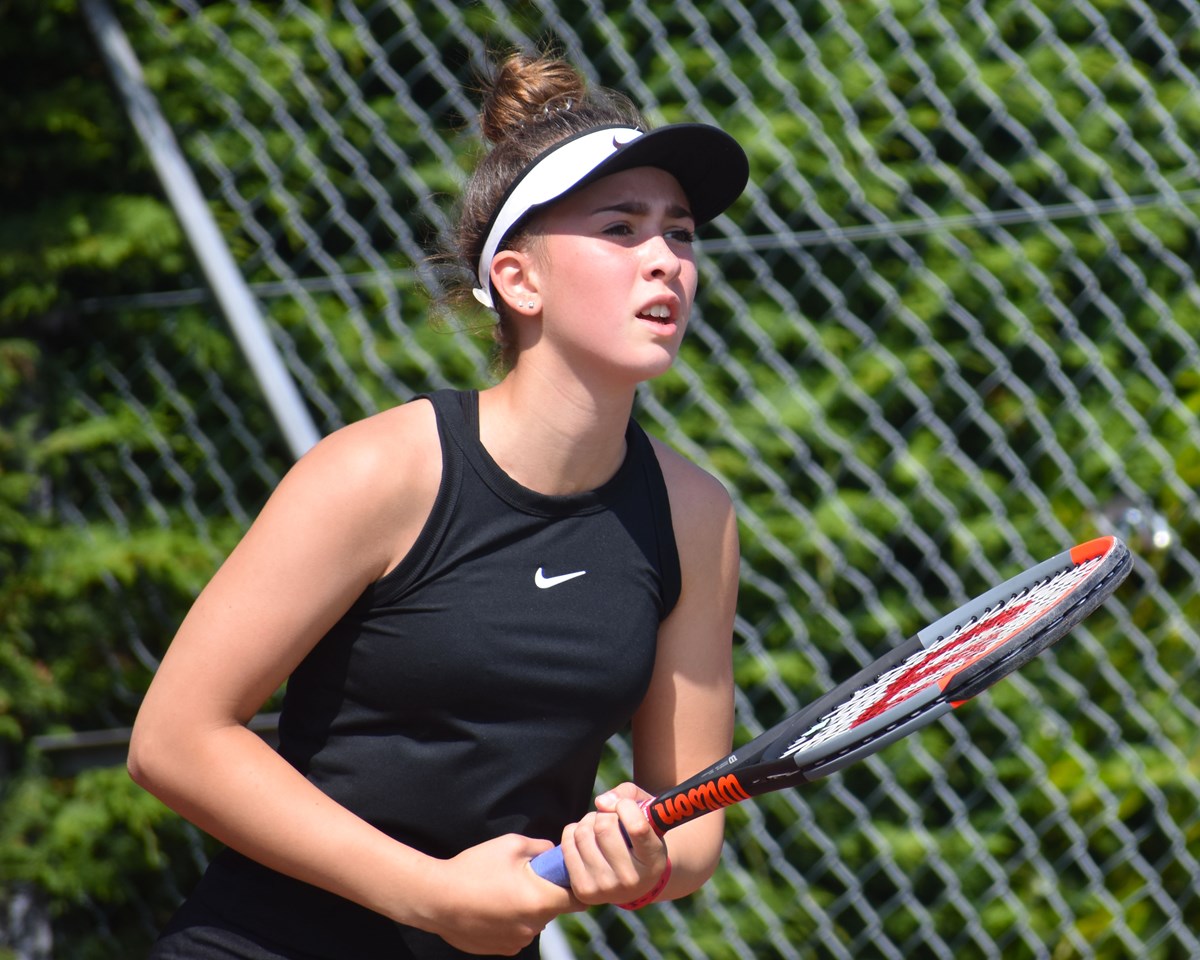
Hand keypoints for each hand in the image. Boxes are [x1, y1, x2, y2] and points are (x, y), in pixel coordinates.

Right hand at [420, 834, 573, 954]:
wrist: (437, 899)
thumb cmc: (474, 868)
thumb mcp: (510, 845)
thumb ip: (540, 847)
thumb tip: (552, 852)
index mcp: (541, 900)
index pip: (578, 899)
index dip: (576, 886)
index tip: (566, 876)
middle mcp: (534, 926)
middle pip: (553, 909)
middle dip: (545, 893)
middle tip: (524, 877)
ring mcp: (518, 941)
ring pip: (534, 921)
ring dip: (527, 908)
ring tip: (502, 891)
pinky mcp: (503, 949)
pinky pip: (518, 932)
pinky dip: (512, 921)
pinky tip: (492, 907)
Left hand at [557, 782, 668, 905]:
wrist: (635, 881)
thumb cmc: (641, 838)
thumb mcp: (647, 813)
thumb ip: (628, 796)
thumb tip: (600, 802)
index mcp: (653, 861)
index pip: (637, 827)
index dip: (626, 806)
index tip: (624, 805)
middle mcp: (630, 879)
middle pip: (603, 827)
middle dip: (604, 813)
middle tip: (610, 818)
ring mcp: (605, 888)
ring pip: (583, 834)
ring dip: (588, 822)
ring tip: (598, 829)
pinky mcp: (584, 890)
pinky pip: (567, 845)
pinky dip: (573, 832)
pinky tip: (587, 839)